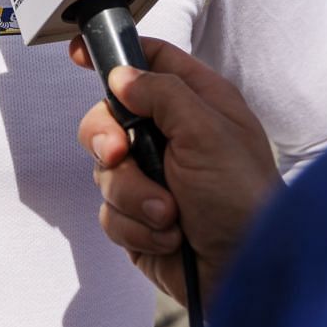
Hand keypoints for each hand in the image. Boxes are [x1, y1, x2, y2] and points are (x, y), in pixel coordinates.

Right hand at [71, 37, 281, 304]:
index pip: (149, 61)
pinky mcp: (139, 218)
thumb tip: (121, 76)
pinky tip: (168, 236)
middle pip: (108, 118)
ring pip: (106, 171)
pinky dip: (136, 226)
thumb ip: (162, 94)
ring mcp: (153, 179)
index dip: (115, 55)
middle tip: (122, 154)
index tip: (79, 55)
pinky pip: (109, 212)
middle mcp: (172, 136)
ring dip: (133, 195)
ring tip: (170, 214)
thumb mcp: (208, 133)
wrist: (246, 271)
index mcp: (196, 103)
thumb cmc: (244, 199)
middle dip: (108, 140)